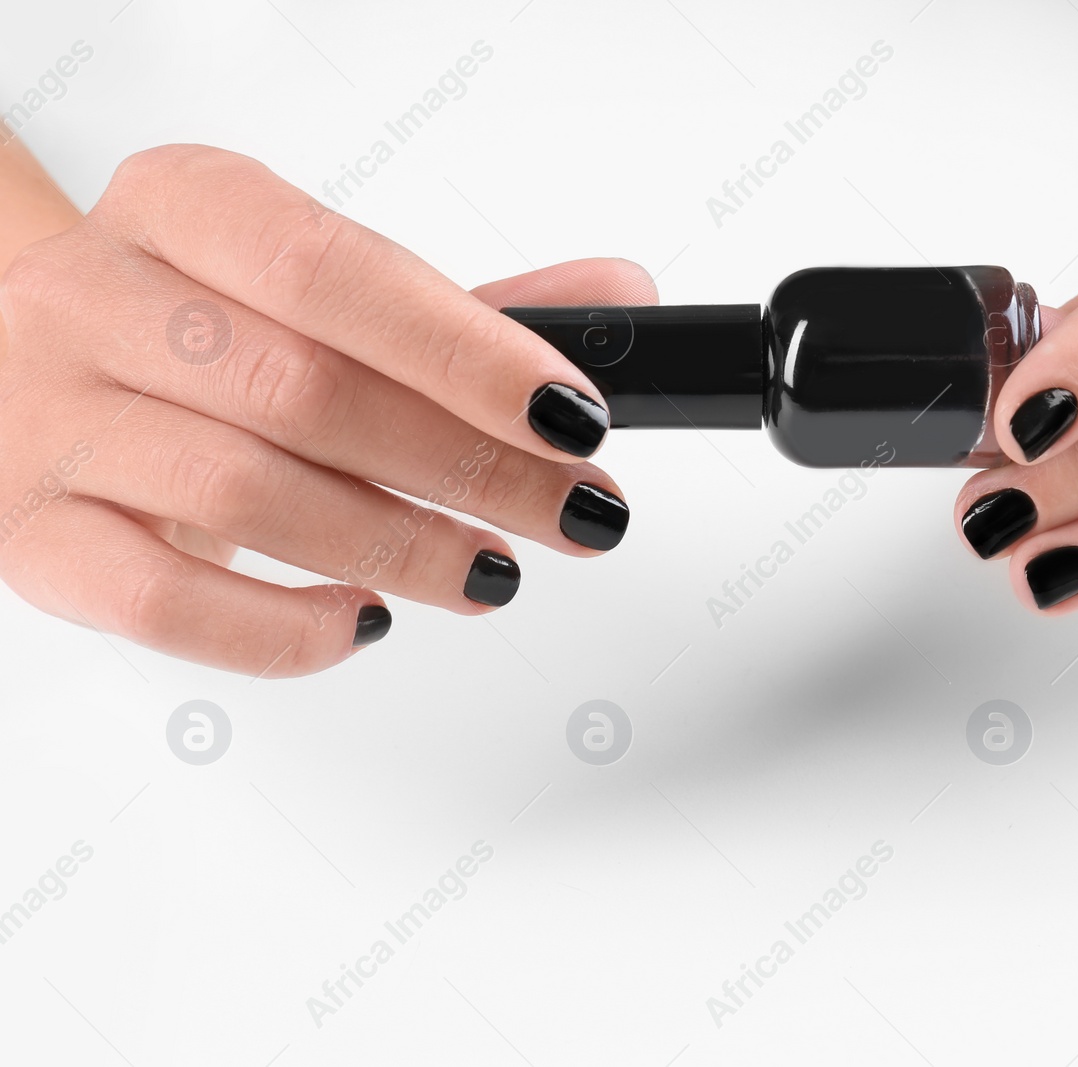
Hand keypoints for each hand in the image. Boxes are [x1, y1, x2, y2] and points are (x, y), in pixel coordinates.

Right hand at [0, 145, 653, 675]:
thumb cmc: (196, 333)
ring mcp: (50, 419)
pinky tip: (367, 620)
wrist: (29, 373)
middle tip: (573, 511)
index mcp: (183, 205)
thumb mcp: (318, 295)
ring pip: (245, 494)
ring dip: (401, 547)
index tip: (575, 417)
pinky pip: (160, 602)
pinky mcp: (31, 539)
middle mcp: (95, 296)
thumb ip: (465, 308)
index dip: (471, 354)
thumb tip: (617, 298)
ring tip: (495, 571)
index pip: (338, 272)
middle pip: (306, 391)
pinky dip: (280, 625)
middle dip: (470, 465)